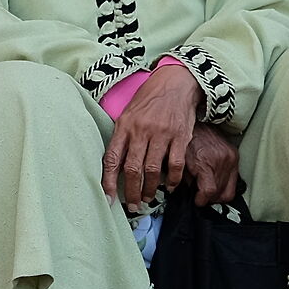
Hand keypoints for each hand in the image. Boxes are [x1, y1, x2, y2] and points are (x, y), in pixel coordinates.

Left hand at [101, 64, 200, 210]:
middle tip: (133, 205)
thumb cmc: (149, 101)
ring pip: (153, 170)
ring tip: (148, 198)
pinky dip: (173, 179)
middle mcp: (141, 131)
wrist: (175, 83)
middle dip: (131, 192)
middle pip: (133, 169)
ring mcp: (161, 133)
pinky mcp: (180, 135)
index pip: (112, 159)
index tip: (108, 199)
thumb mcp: (128, 115)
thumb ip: (122, 138)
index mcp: (124, 127)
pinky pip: (176, 164)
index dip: (108, 182)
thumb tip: (114, 166)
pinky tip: (170, 187)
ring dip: (150, 189)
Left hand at [180, 123, 240, 206]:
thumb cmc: (186, 142)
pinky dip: (225, 185)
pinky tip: (216, 182)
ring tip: (208, 190)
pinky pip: (234, 180)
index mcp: (205, 162)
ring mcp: (230, 158)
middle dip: (210, 199)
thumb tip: (190, 194)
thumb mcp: (180, 161)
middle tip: (202, 197)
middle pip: (220, 192)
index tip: (197, 201)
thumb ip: (185, 179)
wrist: (199, 123)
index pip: (209, 191)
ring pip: (229, 189)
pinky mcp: (235, 156)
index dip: (202, 200)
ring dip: (218, 194)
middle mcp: (221, 161)